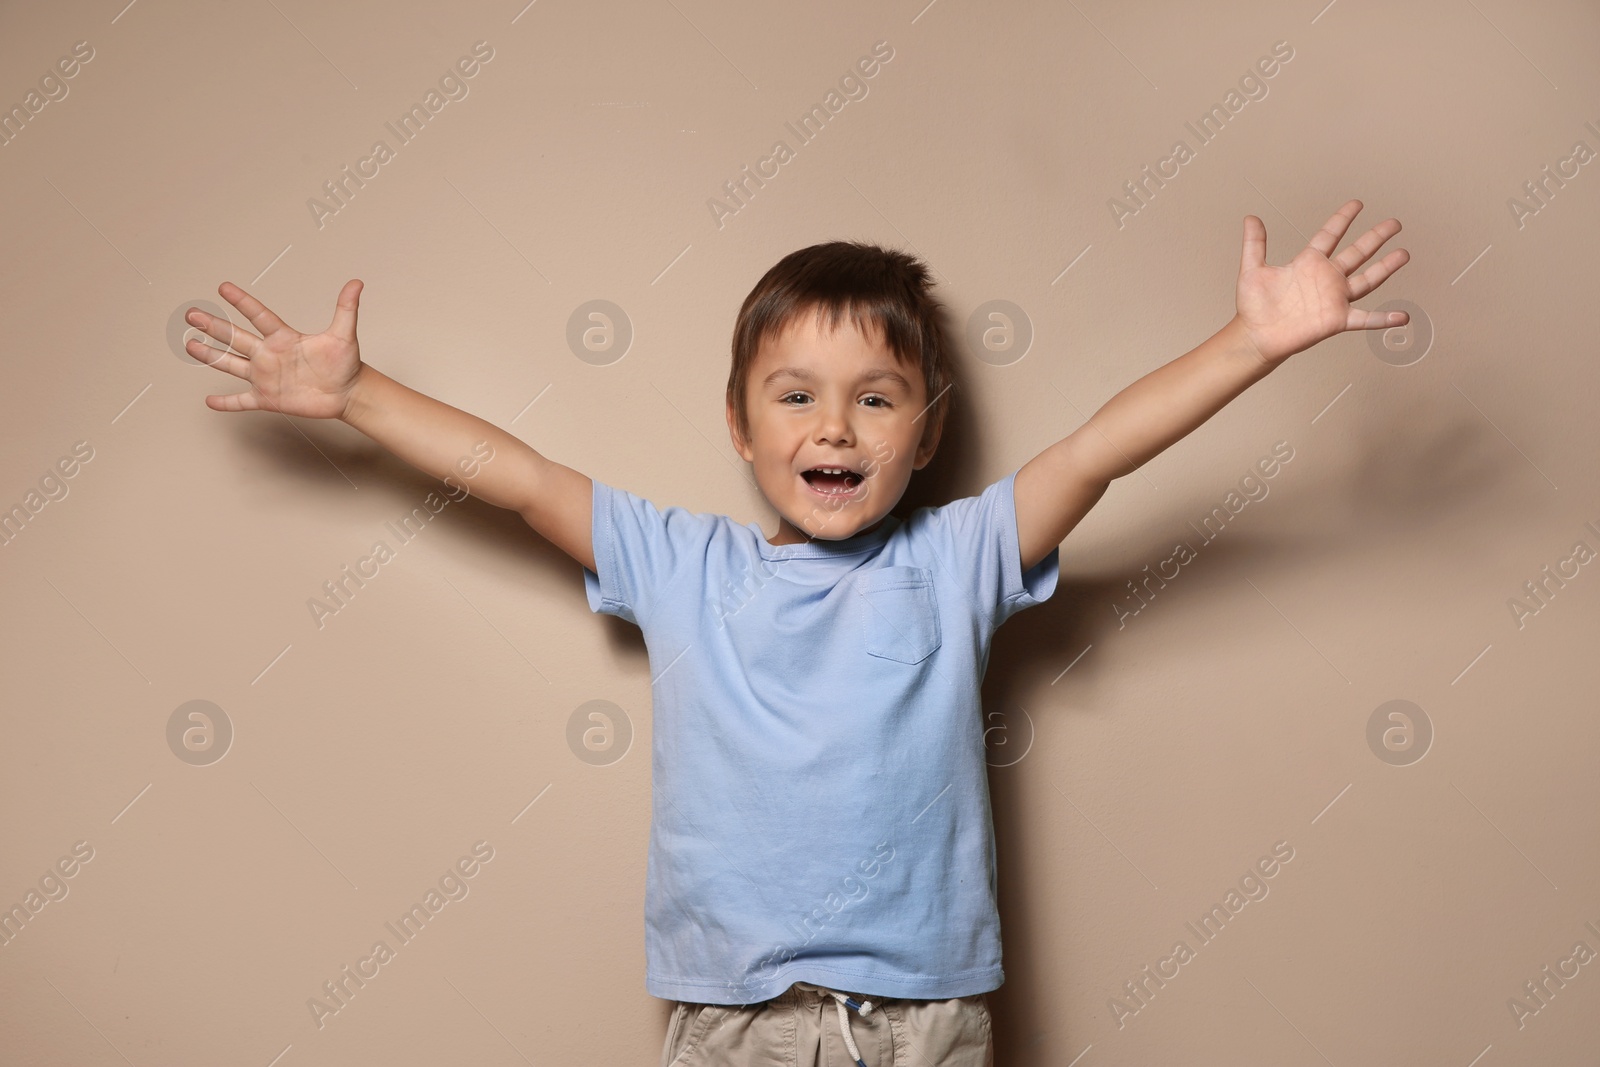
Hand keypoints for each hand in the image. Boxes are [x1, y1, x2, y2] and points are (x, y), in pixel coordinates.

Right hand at [185, 279, 365, 418]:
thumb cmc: (345, 364)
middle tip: (192, 315)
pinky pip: (242, 401)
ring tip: (190, 345)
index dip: (242, 302)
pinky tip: (209, 401)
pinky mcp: (268, 399)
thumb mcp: (345, 335)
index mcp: (284, 338)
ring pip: (231, 364)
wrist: (348, 393)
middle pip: (236, 337)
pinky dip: (226, 402)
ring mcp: (266, 376)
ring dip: (211, 356)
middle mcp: (269, 354)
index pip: (259, 316)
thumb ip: (346, 309)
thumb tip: (356, 283)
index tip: (224, 288)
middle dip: (214, 326)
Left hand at [1233, 199, 1410, 365]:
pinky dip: (1383, 319)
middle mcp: (1326, 279)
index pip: (1330, 235)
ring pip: (1367, 279)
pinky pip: (1365, 319)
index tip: (1357, 204)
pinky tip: (1401, 317)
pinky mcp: (1336, 320)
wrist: (1255, 336)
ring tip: (1403, 254)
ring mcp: (1334, 299)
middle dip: (1376, 237)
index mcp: (1308, 263)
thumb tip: (1251, 218)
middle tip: (1394, 223)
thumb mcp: (1252, 269)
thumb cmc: (1253, 307)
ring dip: (1386, 267)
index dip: (1343, 219)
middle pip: (1357, 253)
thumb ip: (1255, 243)